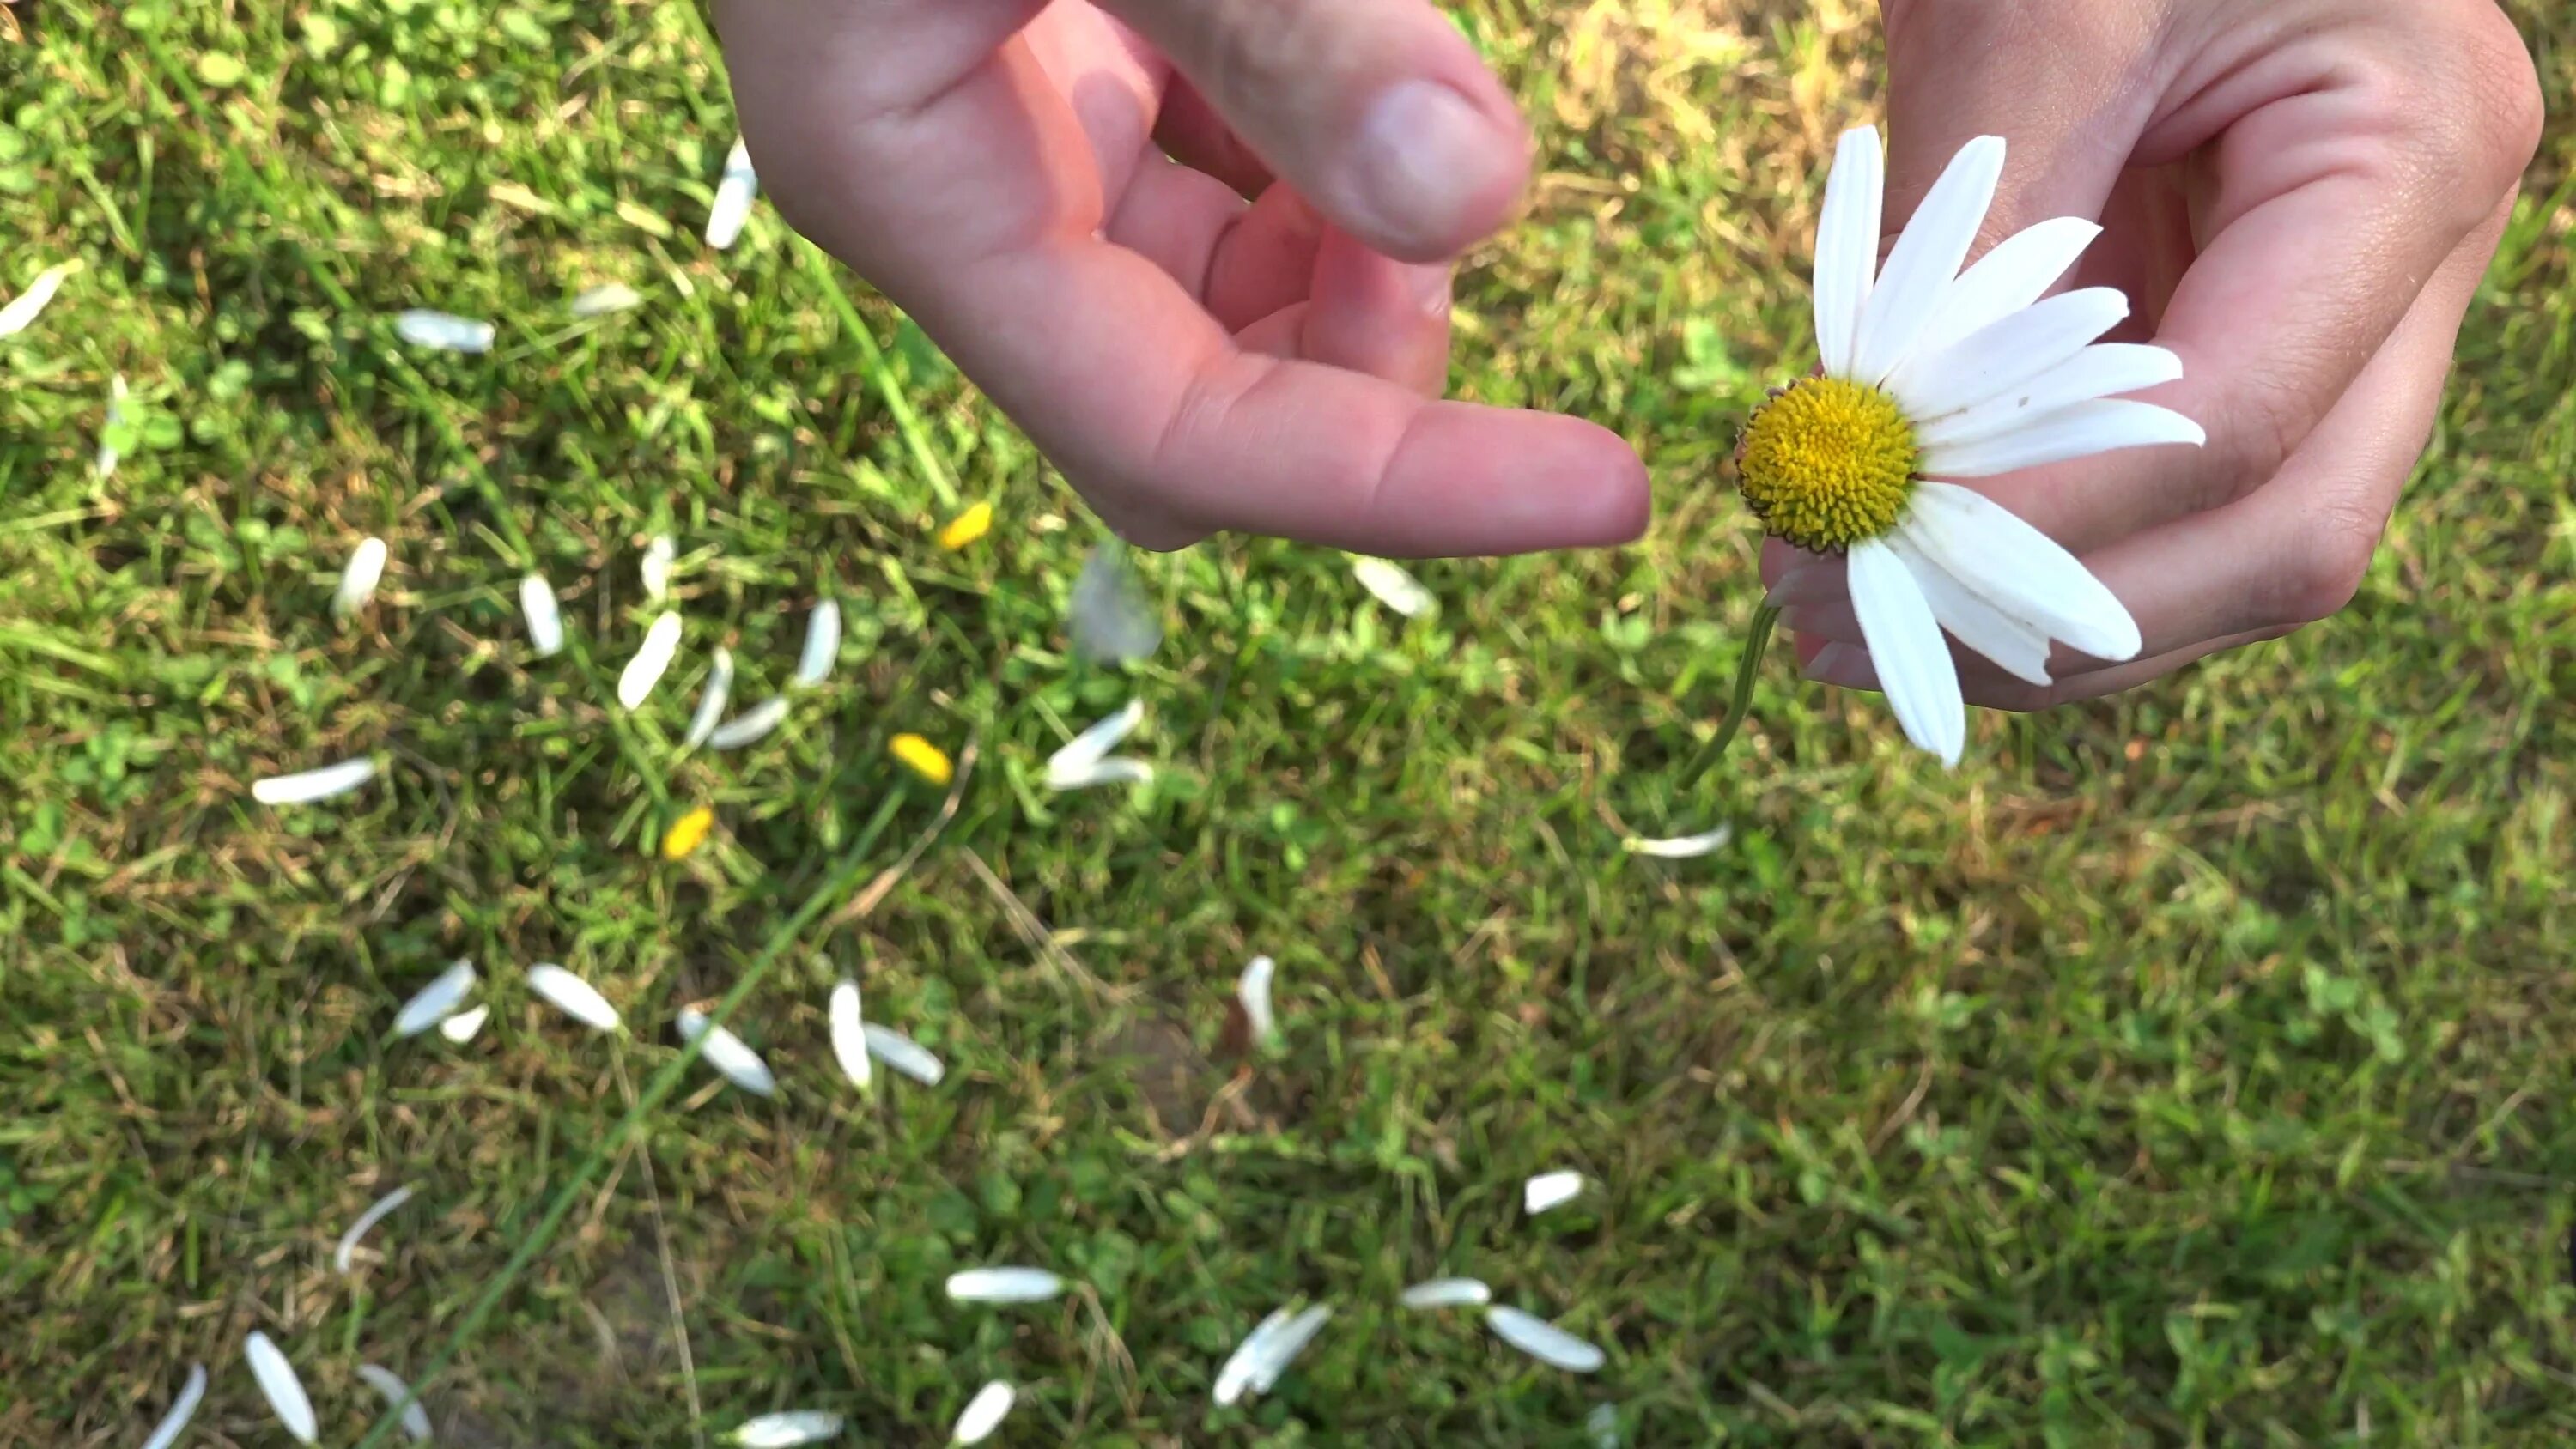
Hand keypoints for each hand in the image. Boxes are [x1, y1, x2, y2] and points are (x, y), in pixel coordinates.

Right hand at [709, 0, 1649, 556]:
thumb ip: (1273, 24)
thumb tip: (1474, 198)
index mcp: (915, 189)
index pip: (1179, 439)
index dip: (1398, 484)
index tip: (1609, 487)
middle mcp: (957, 198)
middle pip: (1194, 405)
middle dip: (1355, 361)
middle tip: (1452, 198)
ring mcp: (1003, 133)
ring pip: (1212, 298)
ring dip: (1346, 253)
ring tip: (1412, 95)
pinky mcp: (1057, 62)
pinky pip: (1212, 175)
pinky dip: (1313, 151)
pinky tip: (1358, 54)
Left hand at [1766, 0, 2540, 705]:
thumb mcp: (2022, 24)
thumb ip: (1968, 249)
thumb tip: (1878, 471)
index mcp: (2416, 145)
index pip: (2245, 421)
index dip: (2051, 521)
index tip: (1861, 561)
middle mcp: (2420, 260)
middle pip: (2285, 533)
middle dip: (2056, 617)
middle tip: (1833, 632)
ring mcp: (2355, 313)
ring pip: (2238, 551)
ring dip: (2041, 618)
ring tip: (1833, 619)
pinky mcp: (2258, 335)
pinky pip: (2174, 500)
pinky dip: (2042, 551)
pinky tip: (1899, 563)